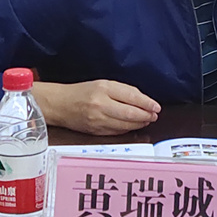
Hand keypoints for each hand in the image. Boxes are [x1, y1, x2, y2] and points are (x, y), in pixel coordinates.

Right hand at [32, 79, 160, 135]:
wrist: (59, 104)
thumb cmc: (81, 92)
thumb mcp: (103, 84)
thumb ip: (122, 90)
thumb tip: (142, 99)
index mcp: (103, 89)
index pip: (131, 97)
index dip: (147, 103)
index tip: (156, 106)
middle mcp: (101, 105)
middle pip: (130, 114)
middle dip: (146, 115)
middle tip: (154, 115)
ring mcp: (98, 120)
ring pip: (125, 125)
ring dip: (139, 124)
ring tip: (147, 120)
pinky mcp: (96, 132)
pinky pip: (117, 132)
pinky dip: (128, 129)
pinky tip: (133, 126)